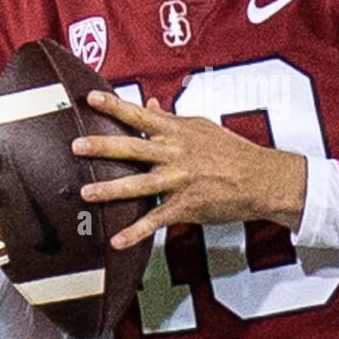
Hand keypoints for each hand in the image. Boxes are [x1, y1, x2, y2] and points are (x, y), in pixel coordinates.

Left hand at [72, 91, 306, 249]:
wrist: (261, 179)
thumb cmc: (232, 152)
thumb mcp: (201, 128)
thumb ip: (172, 120)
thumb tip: (151, 106)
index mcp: (177, 132)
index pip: (140, 115)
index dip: (114, 106)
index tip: (90, 98)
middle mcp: (175, 154)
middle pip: (133, 148)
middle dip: (103, 147)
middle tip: (77, 146)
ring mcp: (180, 181)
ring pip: (139, 185)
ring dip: (111, 190)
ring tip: (86, 193)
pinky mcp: (186, 206)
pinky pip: (156, 220)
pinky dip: (136, 232)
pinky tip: (116, 240)